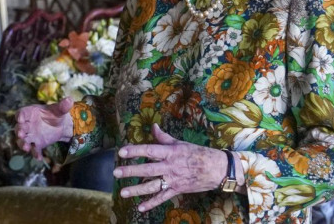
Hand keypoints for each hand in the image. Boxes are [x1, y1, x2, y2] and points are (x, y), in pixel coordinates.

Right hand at [15, 97, 73, 158]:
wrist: (60, 125)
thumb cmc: (55, 114)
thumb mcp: (59, 110)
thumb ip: (63, 106)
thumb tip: (70, 100)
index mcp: (30, 113)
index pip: (22, 113)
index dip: (20, 116)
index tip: (20, 119)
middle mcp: (27, 124)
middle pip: (19, 128)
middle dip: (19, 131)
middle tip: (20, 134)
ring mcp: (31, 135)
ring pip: (23, 140)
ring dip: (23, 144)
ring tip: (26, 148)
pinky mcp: (37, 144)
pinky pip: (35, 149)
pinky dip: (36, 153)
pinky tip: (39, 158)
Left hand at [113, 124, 229, 211]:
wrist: (217, 169)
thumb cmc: (198, 153)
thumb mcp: (180, 143)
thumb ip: (164, 137)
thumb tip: (153, 126)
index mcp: (171, 152)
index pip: (150, 151)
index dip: (135, 151)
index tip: (121, 152)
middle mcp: (170, 167)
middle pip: (148, 170)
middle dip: (131, 171)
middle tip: (116, 172)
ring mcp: (174, 180)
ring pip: (153, 186)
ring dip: (137, 190)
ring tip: (123, 192)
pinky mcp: (177, 190)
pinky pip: (163, 197)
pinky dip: (151, 203)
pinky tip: (140, 207)